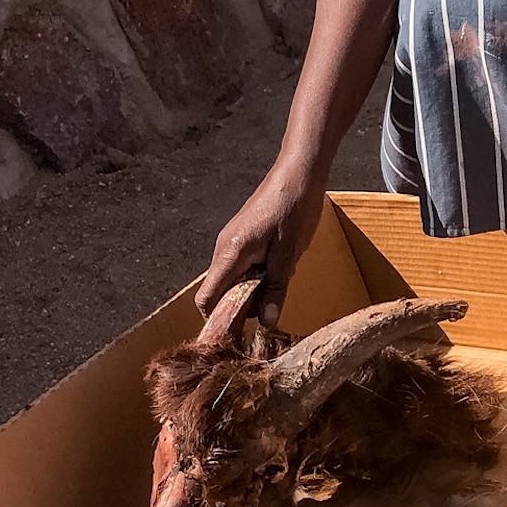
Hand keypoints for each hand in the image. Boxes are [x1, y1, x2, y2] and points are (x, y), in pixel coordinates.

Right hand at [198, 154, 326, 326]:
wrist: (299, 171)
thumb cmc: (295, 209)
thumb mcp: (289, 253)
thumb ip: (276, 288)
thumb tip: (266, 323)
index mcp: (230, 254)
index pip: (207, 299)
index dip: (219, 321)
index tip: (240, 335)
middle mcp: (223, 249)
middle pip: (219, 292)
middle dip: (239, 308)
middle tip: (267, 316)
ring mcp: (231, 241)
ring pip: (232, 279)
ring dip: (251, 291)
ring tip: (277, 292)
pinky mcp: (243, 237)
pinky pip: (241, 266)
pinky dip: (256, 276)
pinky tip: (279, 273)